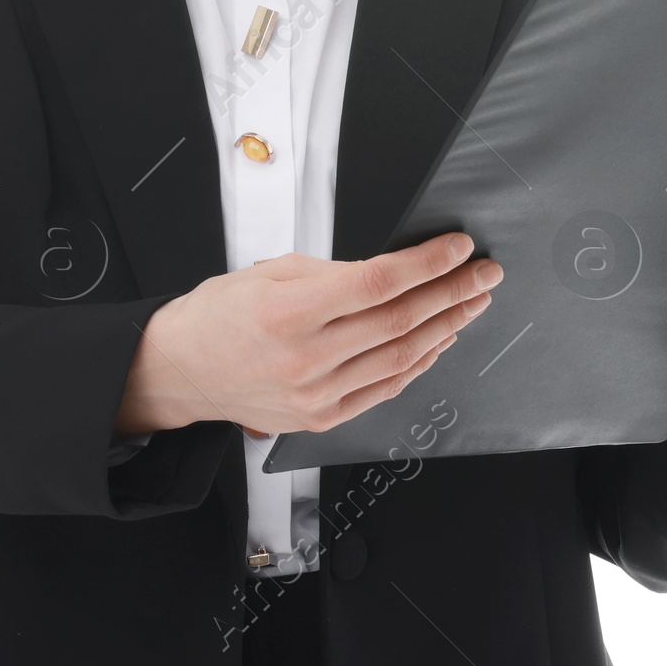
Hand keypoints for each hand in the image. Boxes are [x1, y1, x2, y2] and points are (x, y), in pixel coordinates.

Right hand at [115, 232, 502, 438]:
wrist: (182, 371)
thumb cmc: (219, 315)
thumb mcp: (270, 271)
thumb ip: (332, 273)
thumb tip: (391, 272)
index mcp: (290, 311)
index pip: (380, 282)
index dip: (428, 263)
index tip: (459, 248)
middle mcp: (306, 357)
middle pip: (400, 320)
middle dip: (452, 292)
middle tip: (484, 273)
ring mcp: (317, 394)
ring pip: (402, 357)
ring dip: (447, 327)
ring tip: (472, 302)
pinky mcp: (322, 418)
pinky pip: (386, 389)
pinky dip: (419, 363)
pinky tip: (439, 341)